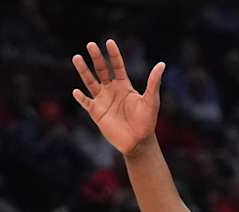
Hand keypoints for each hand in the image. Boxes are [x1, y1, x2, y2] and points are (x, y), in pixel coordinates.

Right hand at [71, 39, 164, 156]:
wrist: (139, 142)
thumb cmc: (147, 122)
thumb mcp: (152, 100)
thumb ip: (154, 82)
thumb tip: (162, 64)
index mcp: (124, 86)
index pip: (117, 66)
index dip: (113, 54)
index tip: (109, 42)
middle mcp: (111, 90)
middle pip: (101, 70)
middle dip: (96, 57)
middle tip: (90, 44)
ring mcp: (103, 100)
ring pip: (90, 82)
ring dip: (83, 70)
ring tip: (77, 57)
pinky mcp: (96, 112)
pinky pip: (86, 103)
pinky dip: (81, 97)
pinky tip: (77, 91)